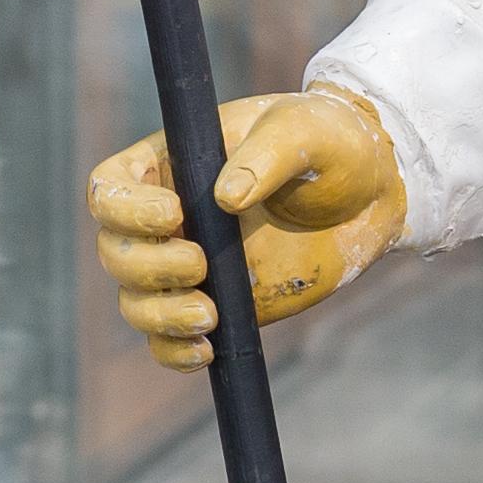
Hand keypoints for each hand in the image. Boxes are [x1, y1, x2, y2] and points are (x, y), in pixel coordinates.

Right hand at [84, 89, 406, 370]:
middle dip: (148, 266)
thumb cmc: (330, 142)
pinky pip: (168, 339)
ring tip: (210, 316)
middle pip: (114, 251)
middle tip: (202, 264)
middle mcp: (168, 217)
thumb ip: (267, 156)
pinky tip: (206, 351)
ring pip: (135, 301)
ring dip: (159, 315)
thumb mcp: (304, 130)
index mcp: (171, 163)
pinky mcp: (216, 304)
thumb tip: (226, 198)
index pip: (110, 187)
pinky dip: (174, 352)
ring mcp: (189, 264)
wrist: (371, 193)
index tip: (175, 215)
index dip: (126, 208)